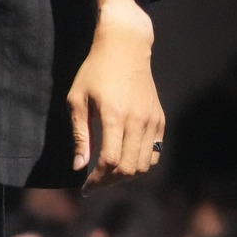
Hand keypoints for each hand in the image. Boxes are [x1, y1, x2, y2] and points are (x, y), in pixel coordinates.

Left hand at [68, 0, 163, 185]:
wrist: (125, 48)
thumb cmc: (94, 71)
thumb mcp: (77, 100)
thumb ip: (80, 135)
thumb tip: (79, 166)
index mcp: (114, 116)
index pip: (110, 162)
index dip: (96, 180)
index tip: (84, 187)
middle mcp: (137, 121)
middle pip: (128, 168)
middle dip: (109, 182)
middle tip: (94, 183)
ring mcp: (152, 121)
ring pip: (144, 165)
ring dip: (125, 175)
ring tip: (108, 172)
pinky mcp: (160, 119)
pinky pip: (155, 153)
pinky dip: (140, 162)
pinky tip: (124, 158)